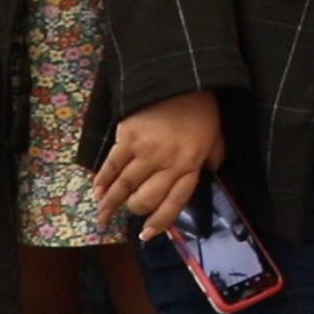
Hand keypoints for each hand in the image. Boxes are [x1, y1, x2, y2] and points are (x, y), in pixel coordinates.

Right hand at [94, 90, 224, 239]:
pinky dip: (102, 180)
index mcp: (191, 165)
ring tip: (103, 213)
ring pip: (125, 186)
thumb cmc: (201, 109)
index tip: (146, 235)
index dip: (159, 223)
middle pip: (145, 199)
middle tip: (126, 213)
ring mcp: (146, 151)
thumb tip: (210, 175)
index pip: (174, 203)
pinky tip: (97, 190)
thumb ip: (212, 159)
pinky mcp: (128, 137)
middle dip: (134, 210)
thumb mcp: (216, 136)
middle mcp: (168, 163)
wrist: (181, 78)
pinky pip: (111, 166)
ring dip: (111, 202)